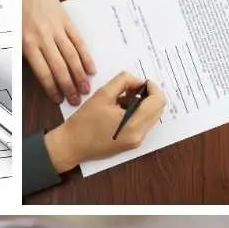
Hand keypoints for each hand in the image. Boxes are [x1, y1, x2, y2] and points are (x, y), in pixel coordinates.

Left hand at [23, 0, 95, 105]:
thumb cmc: (16, 14)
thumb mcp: (13, 37)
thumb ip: (26, 55)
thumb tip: (39, 76)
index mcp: (28, 45)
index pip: (43, 73)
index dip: (52, 88)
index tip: (59, 100)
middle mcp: (44, 38)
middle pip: (59, 67)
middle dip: (68, 86)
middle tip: (76, 100)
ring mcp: (57, 29)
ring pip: (71, 56)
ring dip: (79, 75)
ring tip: (85, 89)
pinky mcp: (66, 20)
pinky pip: (78, 41)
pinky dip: (85, 56)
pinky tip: (90, 69)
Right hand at [44, 72, 166, 172]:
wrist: (70, 146)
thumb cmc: (83, 123)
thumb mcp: (103, 94)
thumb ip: (124, 81)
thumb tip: (137, 81)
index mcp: (133, 124)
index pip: (158, 100)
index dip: (152, 87)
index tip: (139, 83)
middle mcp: (138, 135)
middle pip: (158, 109)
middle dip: (147, 96)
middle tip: (129, 91)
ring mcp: (135, 142)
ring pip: (151, 116)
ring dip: (142, 105)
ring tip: (121, 102)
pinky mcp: (130, 145)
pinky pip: (142, 125)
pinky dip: (136, 115)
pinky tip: (119, 113)